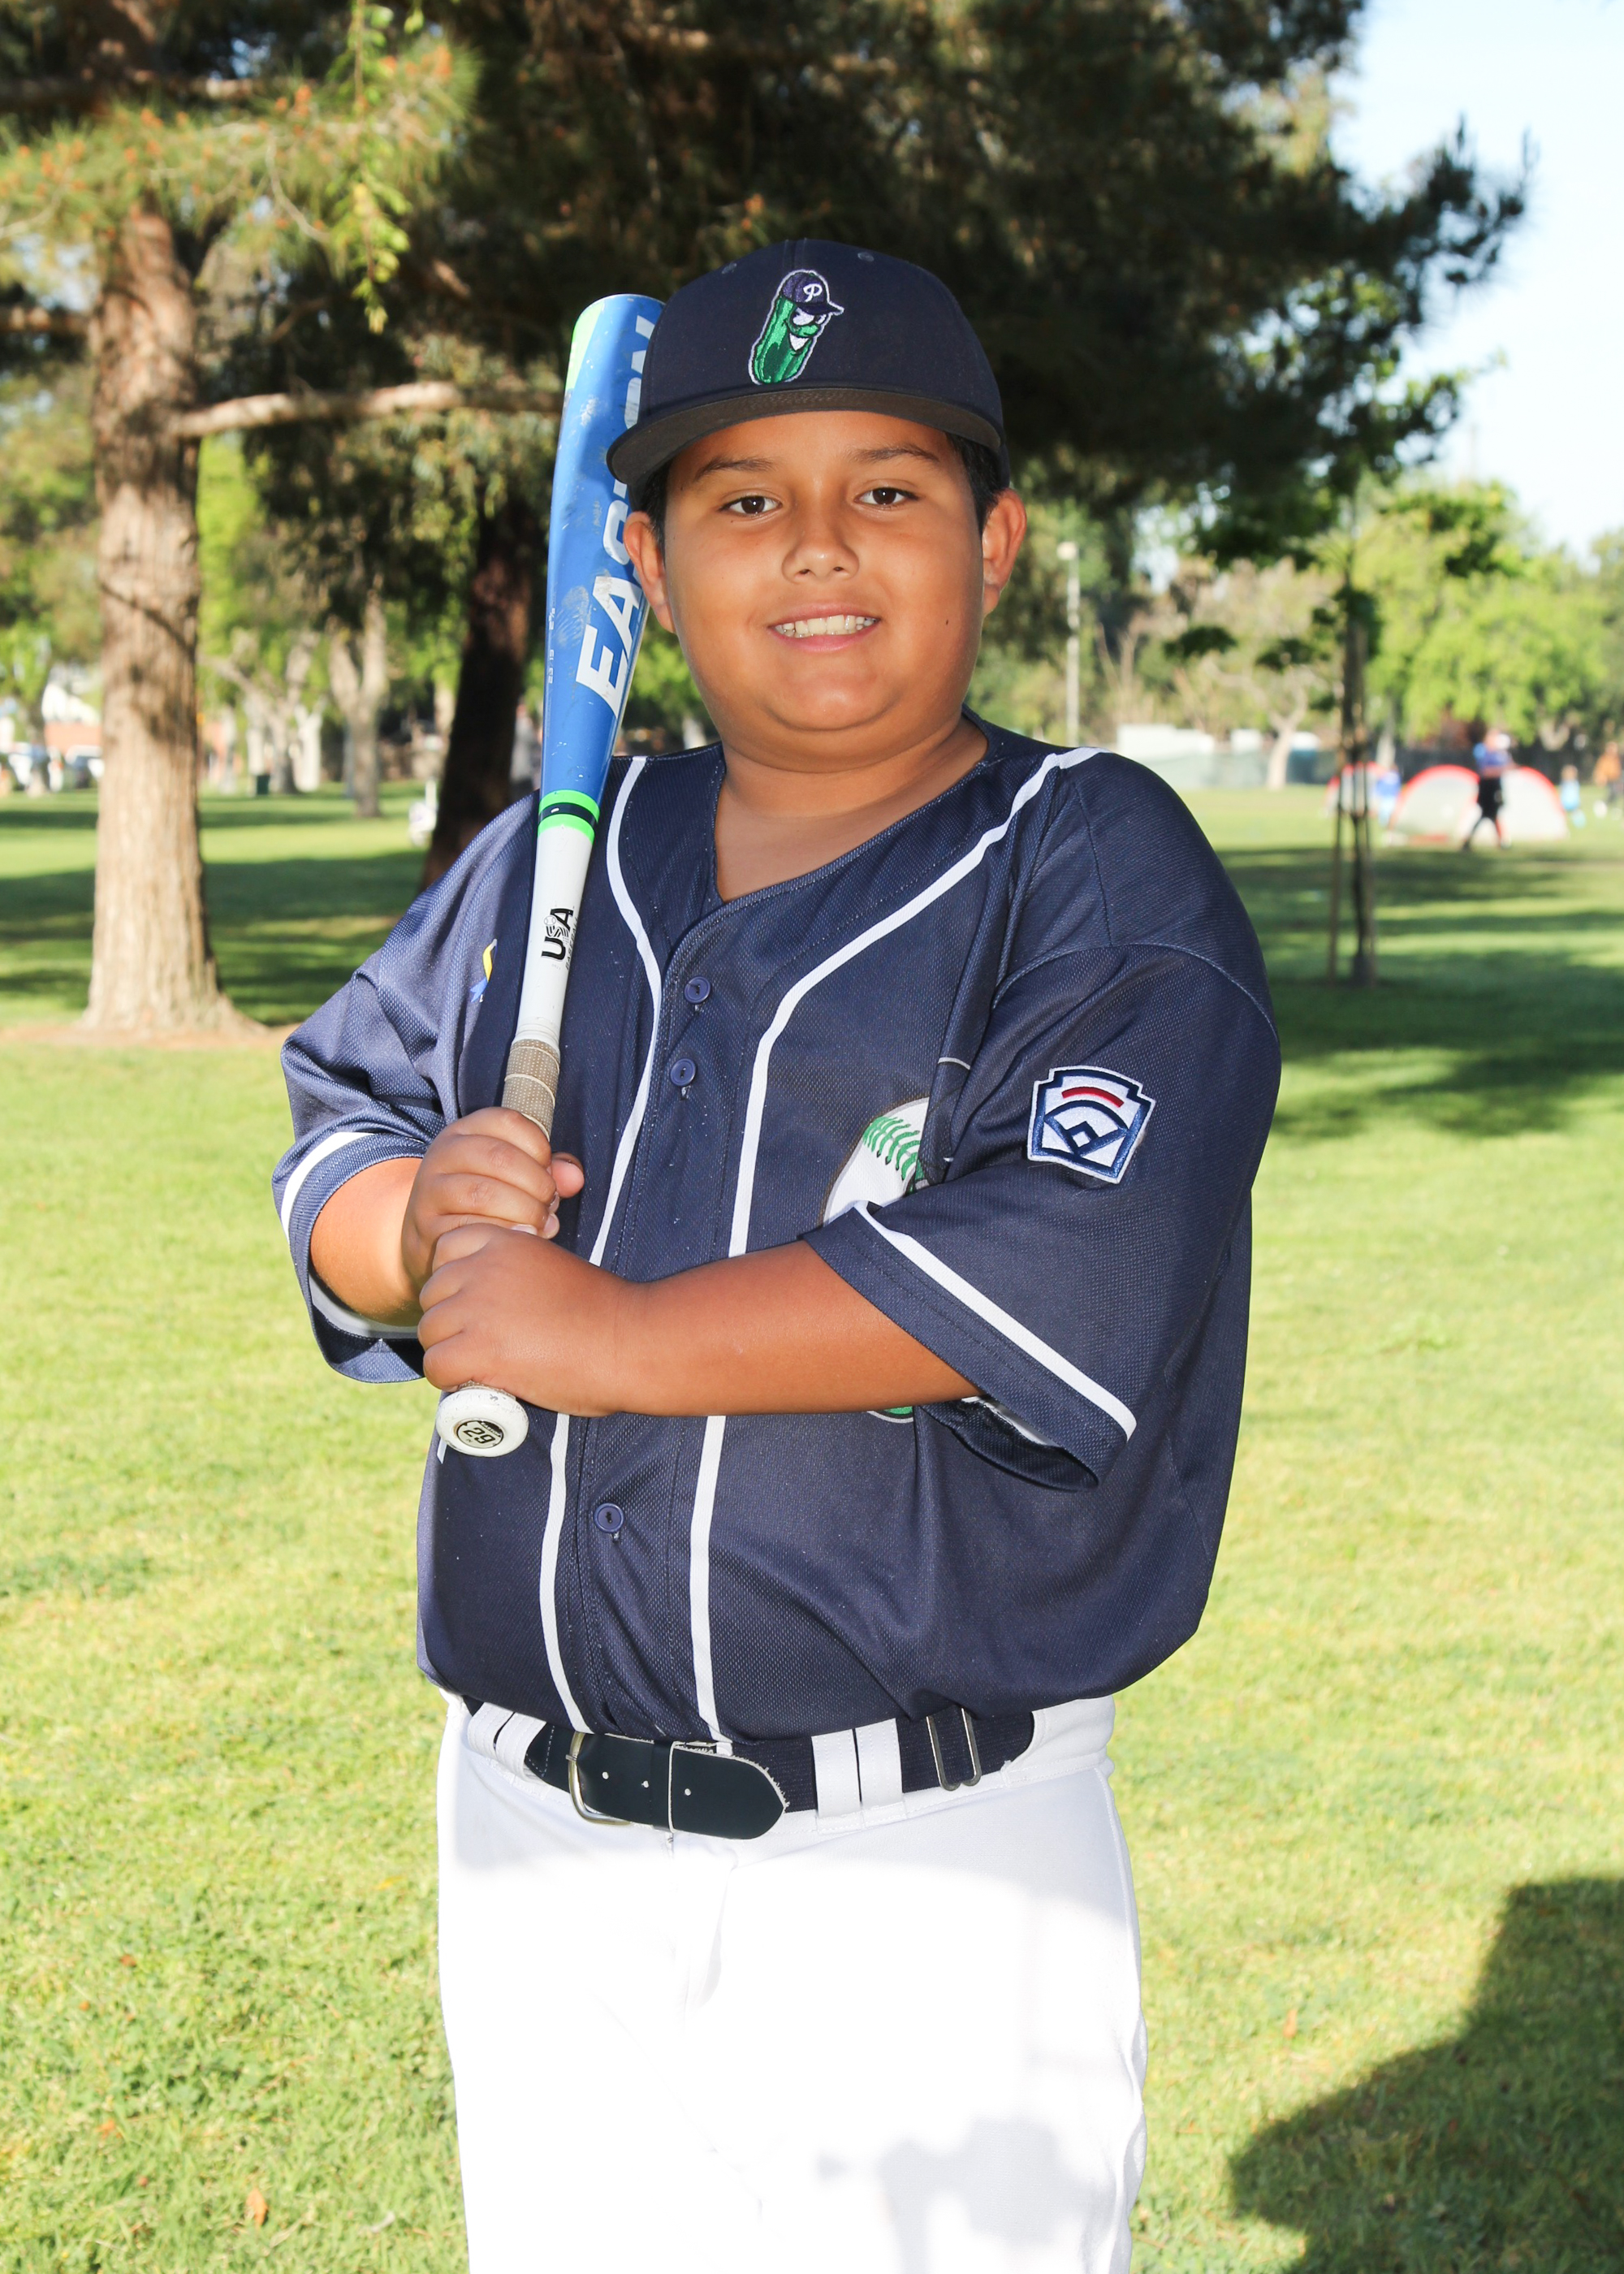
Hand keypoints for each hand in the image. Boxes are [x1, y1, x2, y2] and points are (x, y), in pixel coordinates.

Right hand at [400, 1108, 584, 1293]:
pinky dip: (503, 1233)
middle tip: (550, 1204)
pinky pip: (470, 1228)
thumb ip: (548, 1170)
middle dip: (537, 1183)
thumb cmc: (487, 1201)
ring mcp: (431, 1190)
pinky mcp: (427, 1226)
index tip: (548, 1170)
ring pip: (483, 1193)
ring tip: (540, 1223)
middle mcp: (443, 1154)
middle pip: (499, 1157)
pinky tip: (521, 1238)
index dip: (539, 1147)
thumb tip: (575, 1177)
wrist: (433, 1237)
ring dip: (523, 1211)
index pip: (508, 1121)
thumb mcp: (515, 1175)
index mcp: (466, 1131)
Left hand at [417, 1223, 630, 1413]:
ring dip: (450, 1353)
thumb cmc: (604, 1313)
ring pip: (430, 1332)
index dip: (455, 1282)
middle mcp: (484, 1267)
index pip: (446, 1249)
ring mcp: (478, 1306)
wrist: (631, 1341)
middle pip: (432, 1294)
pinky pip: (436, 1366)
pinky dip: (451, 1381)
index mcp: (506, 1241)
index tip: (478, 1306)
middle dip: (450, 1321)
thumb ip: (519, 1271)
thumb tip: (496, 1300)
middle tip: (483, 1344)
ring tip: (483, 1367)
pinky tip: (476, 1384)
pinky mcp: (479, 1347)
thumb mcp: (553, 1268)